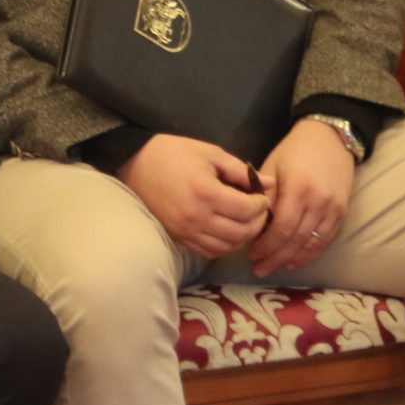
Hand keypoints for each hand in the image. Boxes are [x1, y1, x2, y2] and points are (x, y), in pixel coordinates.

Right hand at [118, 133, 273, 258]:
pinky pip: (209, 251)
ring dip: (242, 237)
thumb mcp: (210, 153)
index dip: (262, 205)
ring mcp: (186, 230)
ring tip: (245, 221)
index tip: (262, 197)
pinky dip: (224, 245)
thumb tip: (270, 183)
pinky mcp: (178, 237)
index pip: (247, 210)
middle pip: (241, 232)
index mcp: (206, 192)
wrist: (135, 164)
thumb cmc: (173, 153)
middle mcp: (197, 216)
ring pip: (227, 246)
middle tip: (259, 210)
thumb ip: (241, 171)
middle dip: (257, 223)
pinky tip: (227, 231)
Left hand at [249, 119, 355, 276]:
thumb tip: (252, 224)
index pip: (283, 228)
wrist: (329, 138)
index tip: (251, 253)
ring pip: (312, 244)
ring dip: (292, 259)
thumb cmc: (293, 151)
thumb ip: (265, 196)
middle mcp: (319, 202)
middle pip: (296, 240)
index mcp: (298, 189)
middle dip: (275, 257)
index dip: (266, 245)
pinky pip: (325, 239)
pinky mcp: (342, 212)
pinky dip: (310, 253)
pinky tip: (295, 260)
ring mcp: (334, 208)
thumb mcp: (272, 167)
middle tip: (259, 268)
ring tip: (274, 267)